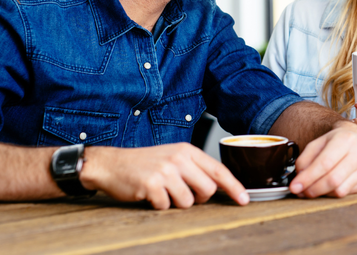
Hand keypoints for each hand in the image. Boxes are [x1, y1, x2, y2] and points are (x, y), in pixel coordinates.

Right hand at [80, 143, 248, 209]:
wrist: (112, 164)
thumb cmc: (145, 163)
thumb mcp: (173, 158)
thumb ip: (194, 169)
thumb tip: (217, 187)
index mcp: (187, 151)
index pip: (218, 170)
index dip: (234, 186)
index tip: (244, 199)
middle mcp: (179, 158)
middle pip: (207, 189)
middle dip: (198, 198)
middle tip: (183, 193)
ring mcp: (165, 171)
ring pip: (188, 201)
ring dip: (176, 203)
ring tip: (163, 191)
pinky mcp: (152, 184)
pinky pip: (166, 206)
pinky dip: (159, 206)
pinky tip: (150, 194)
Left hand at [288, 120, 356, 197]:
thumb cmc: (336, 141)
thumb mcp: (317, 143)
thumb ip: (305, 159)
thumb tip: (299, 180)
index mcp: (345, 139)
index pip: (325, 163)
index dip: (308, 177)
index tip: (294, 186)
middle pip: (333, 179)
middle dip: (313, 189)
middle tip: (300, 192)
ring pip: (340, 190)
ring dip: (322, 193)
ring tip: (313, 188)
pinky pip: (347, 193)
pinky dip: (333, 193)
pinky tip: (328, 186)